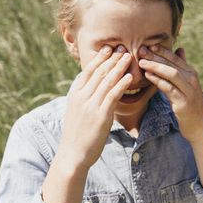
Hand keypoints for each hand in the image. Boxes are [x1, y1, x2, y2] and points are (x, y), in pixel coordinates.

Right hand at [59, 45, 132, 168]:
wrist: (73, 154)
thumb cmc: (77, 134)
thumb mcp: (76, 110)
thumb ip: (83, 97)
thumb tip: (92, 86)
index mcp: (75, 94)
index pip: (88, 70)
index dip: (99, 58)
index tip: (109, 48)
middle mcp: (81, 96)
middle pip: (99, 72)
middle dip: (112, 59)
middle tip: (123, 48)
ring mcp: (90, 105)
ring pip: (107, 80)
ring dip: (119, 67)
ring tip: (129, 57)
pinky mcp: (100, 115)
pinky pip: (113, 95)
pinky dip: (121, 84)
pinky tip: (129, 77)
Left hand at [138, 45, 202, 143]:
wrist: (201, 126)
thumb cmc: (191, 104)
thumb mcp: (187, 84)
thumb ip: (182, 67)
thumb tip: (180, 49)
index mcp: (191, 73)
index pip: (175, 58)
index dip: (162, 51)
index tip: (149, 45)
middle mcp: (191, 80)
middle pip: (172, 64)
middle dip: (156, 56)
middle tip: (141, 50)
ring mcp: (188, 91)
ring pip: (171, 74)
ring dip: (156, 66)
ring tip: (142, 62)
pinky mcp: (183, 103)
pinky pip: (169, 88)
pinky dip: (158, 80)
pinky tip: (148, 76)